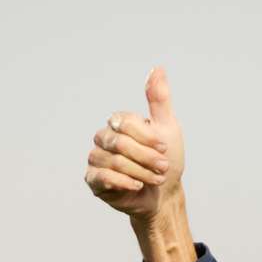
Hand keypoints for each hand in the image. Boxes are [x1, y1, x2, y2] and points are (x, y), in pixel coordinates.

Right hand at [84, 66, 185, 224]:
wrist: (163, 194)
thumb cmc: (166, 159)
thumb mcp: (167, 127)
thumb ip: (159, 99)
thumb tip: (157, 68)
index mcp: (118, 123)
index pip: (125, 122)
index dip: (146, 136)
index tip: (164, 147)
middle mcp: (103, 138)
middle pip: (119, 143)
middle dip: (145, 157)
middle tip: (163, 167)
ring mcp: (96, 159)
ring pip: (113, 162)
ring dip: (139, 172)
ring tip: (156, 179)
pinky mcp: (94, 180)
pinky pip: (103, 177)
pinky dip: (123, 182)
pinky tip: (137, 186)